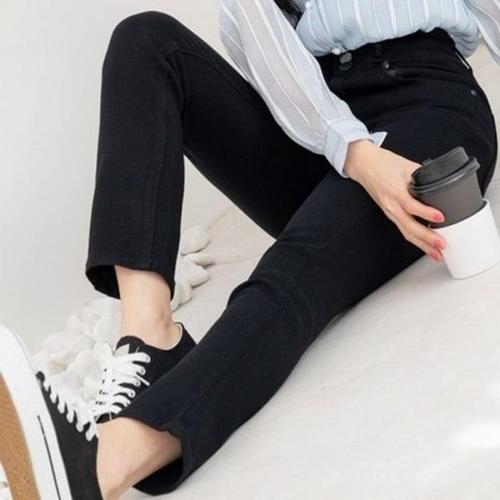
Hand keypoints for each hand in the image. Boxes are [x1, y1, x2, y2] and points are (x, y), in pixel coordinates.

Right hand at [344, 139, 446, 261]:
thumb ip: (423, 178)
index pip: (411, 205)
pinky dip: (414, 239)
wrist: (364, 165)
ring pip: (406, 232)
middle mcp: (391, 205)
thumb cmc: (383, 164)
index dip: (426, 212)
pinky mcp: (390, 214)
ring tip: (436, 254)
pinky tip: (424, 245)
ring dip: (421, 245)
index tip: (440, 217)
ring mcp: (389, 211)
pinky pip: (402, 229)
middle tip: (441, 245)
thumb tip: (442, 186)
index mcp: (395, 191)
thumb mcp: (407, 166)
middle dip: (426, 238)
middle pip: (409, 226)